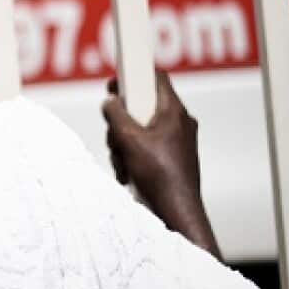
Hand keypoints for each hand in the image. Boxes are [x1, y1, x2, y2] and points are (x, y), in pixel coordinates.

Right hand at [102, 71, 220, 258]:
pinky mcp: (171, 159)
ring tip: (124, 163)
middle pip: (142, 106)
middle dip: (121, 122)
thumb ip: (115, 115)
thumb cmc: (159, 175)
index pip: (156, 77)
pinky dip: (133, 157)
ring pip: (140, 129)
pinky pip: (146, 147)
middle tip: (115, 135)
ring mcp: (176, 142)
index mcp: (173, 111)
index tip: (115, 85)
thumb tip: (110, 103)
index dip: (133, 75)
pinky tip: (129, 174)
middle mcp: (178, 123)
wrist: (176, 213)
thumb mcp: (128, 139)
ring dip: (124, 145)